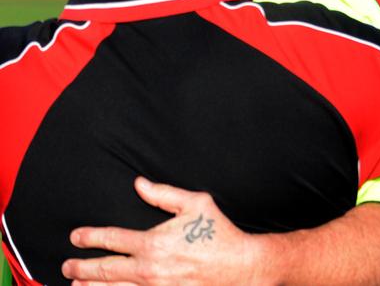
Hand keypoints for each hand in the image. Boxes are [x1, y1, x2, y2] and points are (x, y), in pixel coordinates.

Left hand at [62, 177, 263, 284]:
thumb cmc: (217, 232)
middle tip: (66, 266)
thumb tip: (139, 183)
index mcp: (154, 242)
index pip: (113, 239)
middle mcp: (149, 269)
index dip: (90, 237)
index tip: (75, 237)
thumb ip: (163, 193)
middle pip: (105, 270)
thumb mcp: (195, 202)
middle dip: (82, 267)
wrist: (239, 267)